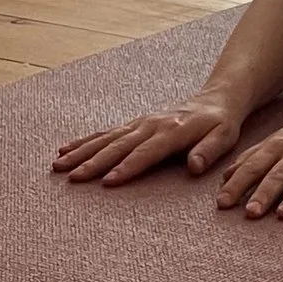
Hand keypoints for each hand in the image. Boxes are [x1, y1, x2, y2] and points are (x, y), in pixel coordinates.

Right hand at [56, 92, 247, 188]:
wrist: (215, 99)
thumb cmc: (220, 124)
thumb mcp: (224, 137)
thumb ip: (208, 151)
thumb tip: (193, 166)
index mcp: (172, 131)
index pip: (145, 153)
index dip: (127, 167)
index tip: (107, 182)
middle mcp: (151, 125)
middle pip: (118, 145)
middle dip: (93, 162)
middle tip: (72, 177)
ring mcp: (139, 123)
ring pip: (105, 138)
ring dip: (82, 152)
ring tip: (58, 164)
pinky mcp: (133, 124)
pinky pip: (106, 133)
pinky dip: (85, 141)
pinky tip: (67, 149)